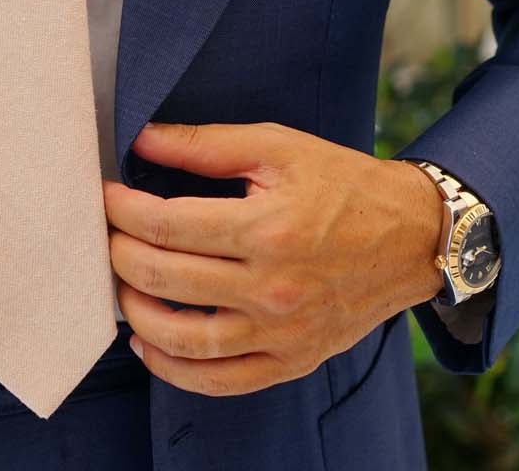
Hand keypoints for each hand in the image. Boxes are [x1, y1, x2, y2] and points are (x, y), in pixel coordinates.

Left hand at [102, 121, 441, 396]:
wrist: (412, 237)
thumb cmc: (344, 186)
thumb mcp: (278, 148)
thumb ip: (206, 144)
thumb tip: (142, 139)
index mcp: (267, 229)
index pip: (166, 226)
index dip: (122, 210)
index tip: (105, 197)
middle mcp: (272, 288)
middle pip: (164, 279)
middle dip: (118, 253)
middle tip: (106, 234)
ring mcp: (281, 333)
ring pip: (182, 339)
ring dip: (136, 311)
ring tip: (121, 285)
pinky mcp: (291, 361)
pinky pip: (219, 380)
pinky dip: (173, 368)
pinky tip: (149, 344)